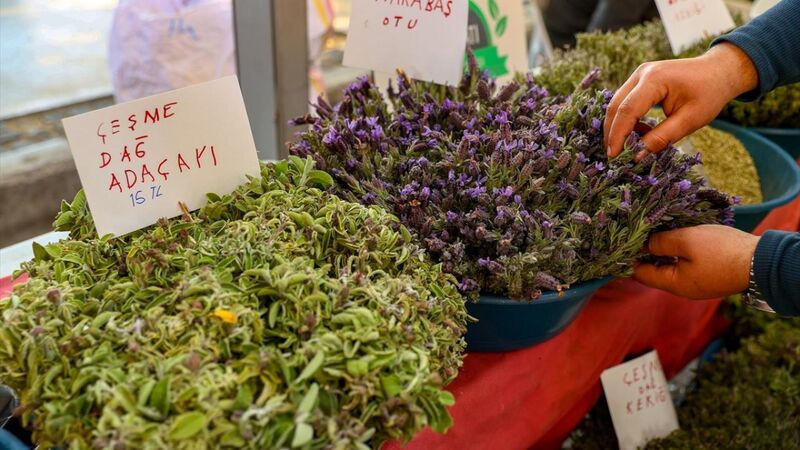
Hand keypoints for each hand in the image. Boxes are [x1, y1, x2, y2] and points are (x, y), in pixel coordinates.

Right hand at [605, 42, 757, 158]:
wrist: (719, 72)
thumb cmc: (709, 94)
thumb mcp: (690, 120)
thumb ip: (662, 138)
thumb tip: (637, 155)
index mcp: (655, 79)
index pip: (627, 110)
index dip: (618, 134)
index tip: (613, 156)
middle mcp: (642, 73)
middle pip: (616, 106)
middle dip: (612, 132)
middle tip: (614, 156)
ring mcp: (639, 74)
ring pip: (617, 104)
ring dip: (618, 126)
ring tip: (628, 146)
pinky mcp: (640, 80)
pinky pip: (625, 101)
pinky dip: (627, 119)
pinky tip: (640, 132)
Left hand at [634, 225, 759, 299]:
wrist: (761, 261)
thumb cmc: (721, 251)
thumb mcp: (686, 240)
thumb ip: (661, 243)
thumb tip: (643, 245)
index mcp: (674, 284)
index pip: (640, 274)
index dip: (630, 257)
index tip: (624, 239)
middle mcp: (683, 288)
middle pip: (654, 271)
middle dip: (645, 253)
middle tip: (638, 232)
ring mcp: (697, 283)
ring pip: (670, 267)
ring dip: (663, 251)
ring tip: (655, 231)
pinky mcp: (709, 275)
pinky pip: (685, 264)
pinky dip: (677, 252)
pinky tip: (676, 237)